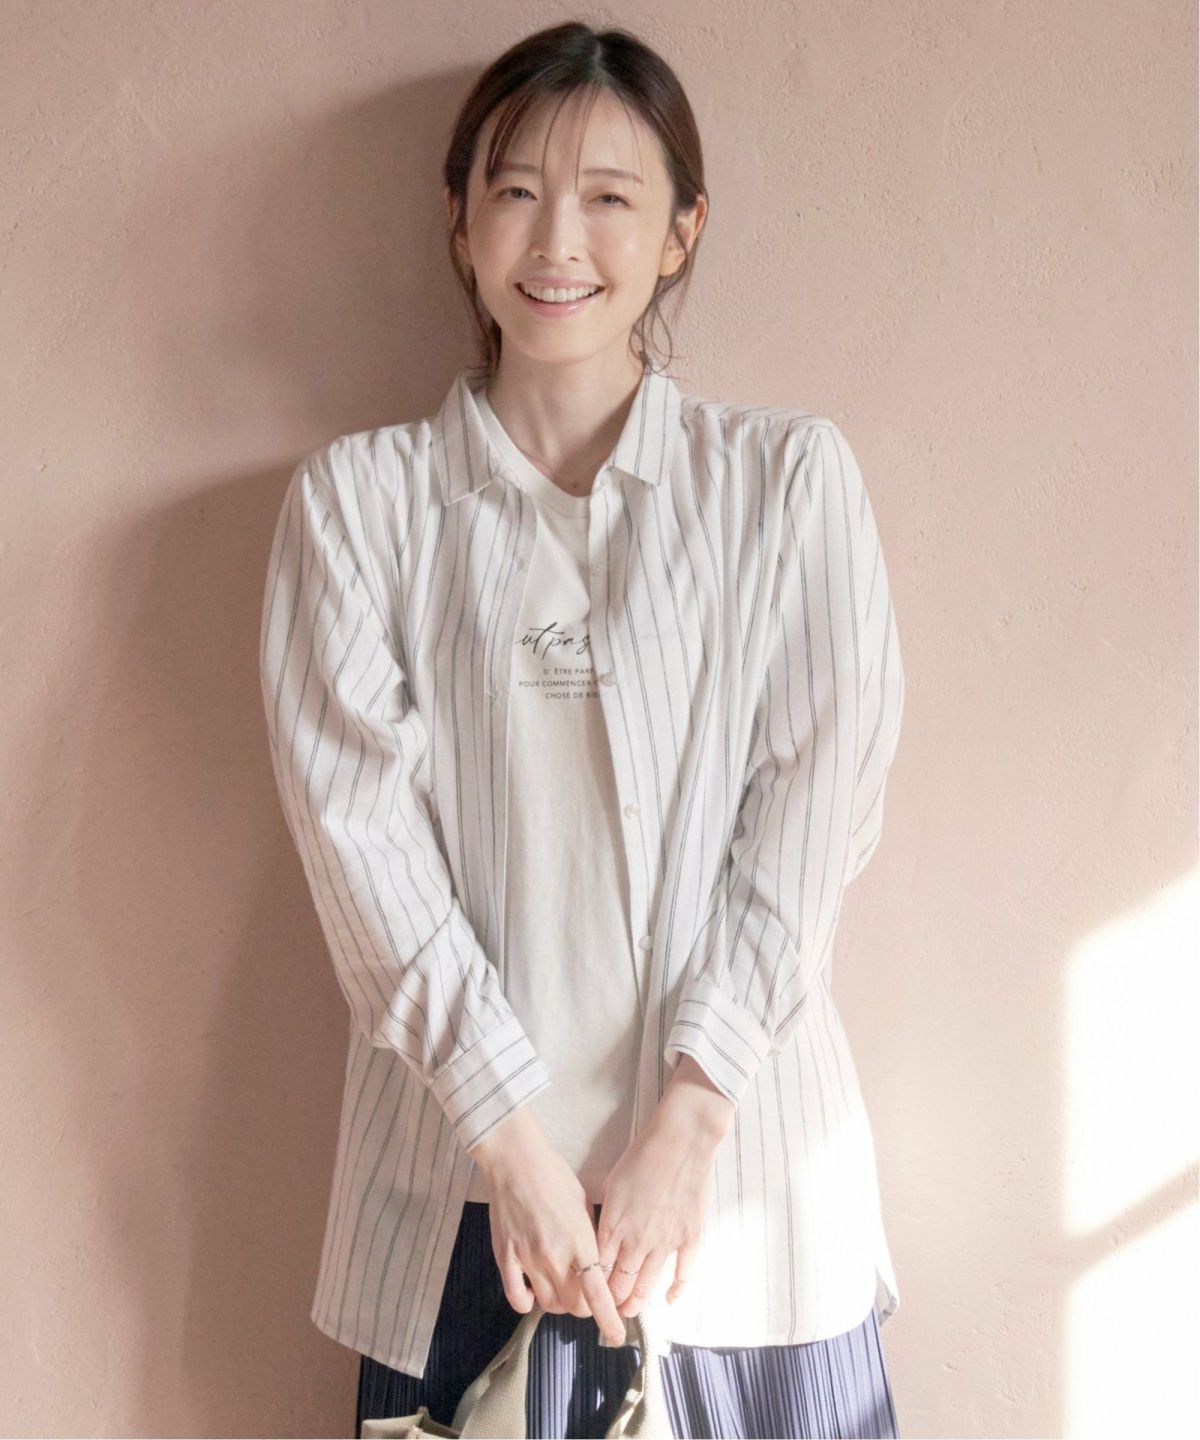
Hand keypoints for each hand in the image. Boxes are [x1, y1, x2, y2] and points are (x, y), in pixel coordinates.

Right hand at [469, 1105, 627, 1346]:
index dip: (609, 1320)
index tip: (617, 1335)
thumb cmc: (555, 1176)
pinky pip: (517, 1298)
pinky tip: (532, 1293)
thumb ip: (591, 1239)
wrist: (516, 1160)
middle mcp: (555, 1256)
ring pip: (549, 1305)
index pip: (598, 1294)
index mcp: (580, 1241)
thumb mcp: (585, 1204)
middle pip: (575, 1306)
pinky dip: (527, 1303)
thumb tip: (597, 1265)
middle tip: (586, 1296)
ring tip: (561, 1288)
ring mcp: (528, 1259)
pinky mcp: (505, 1257)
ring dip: (559, 1304)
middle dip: (586, 1307)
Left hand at [595, 1055, 733, 1317]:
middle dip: (612, 1302)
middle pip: (620, 1284)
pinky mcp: (689, 1237)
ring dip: (637, 1303)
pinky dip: (676, 1290)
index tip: (589, 1295)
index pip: (597, 1269)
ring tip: (630, 1312)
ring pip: (647, 1285)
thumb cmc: (643, 1155)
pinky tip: (669, 1298)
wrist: (681, 1140)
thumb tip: (600, 1237)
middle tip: (608, 1312)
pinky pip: (684, 1273)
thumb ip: (606, 1216)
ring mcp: (665, 1241)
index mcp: (614, 1225)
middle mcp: (637, 1240)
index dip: (592, 1287)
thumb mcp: (612, 1184)